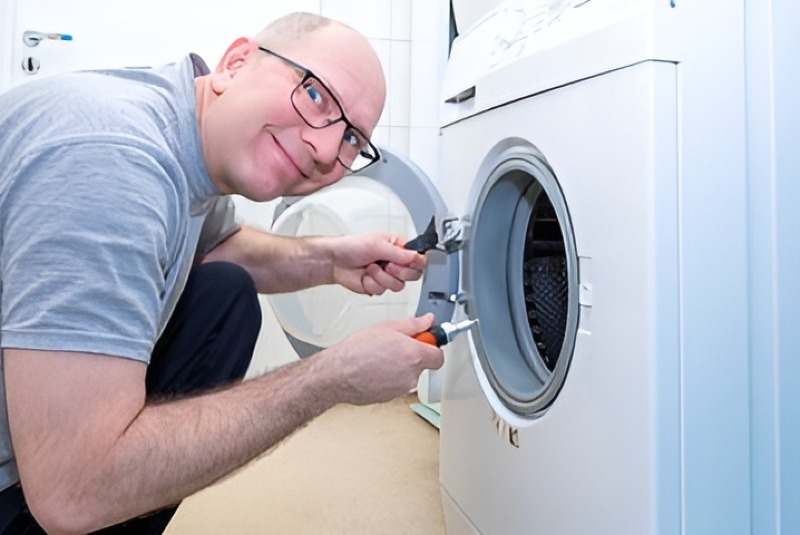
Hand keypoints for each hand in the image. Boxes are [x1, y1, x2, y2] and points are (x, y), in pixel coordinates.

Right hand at [322, 313, 442, 404]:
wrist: (337, 375)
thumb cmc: (355, 351)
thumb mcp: (385, 328)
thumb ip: (412, 325)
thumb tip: (427, 321)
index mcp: (413, 355)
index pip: (439, 355)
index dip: (431, 346)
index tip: (423, 341)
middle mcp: (411, 375)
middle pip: (423, 365)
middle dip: (413, 355)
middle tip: (395, 346)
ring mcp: (401, 388)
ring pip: (409, 375)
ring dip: (400, 366)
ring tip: (380, 357)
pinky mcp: (392, 397)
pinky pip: (398, 384)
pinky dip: (391, 377)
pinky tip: (376, 369)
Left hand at [329, 233, 425, 295]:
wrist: (334, 261)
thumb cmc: (352, 246)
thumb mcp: (378, 245)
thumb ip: (399, 253)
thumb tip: (417, 256)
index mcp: (399, 248)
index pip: (418, 259)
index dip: (414, 264)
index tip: (405, 262)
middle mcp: (395, 262)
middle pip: (412, 275)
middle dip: (398, 272)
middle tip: (387, 265)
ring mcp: (387, 276)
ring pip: (398, 286)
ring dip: (382, 278)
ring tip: (371, 268)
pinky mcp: (378, 286)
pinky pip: (383, 291)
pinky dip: (372, 284)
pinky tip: (365, 276)